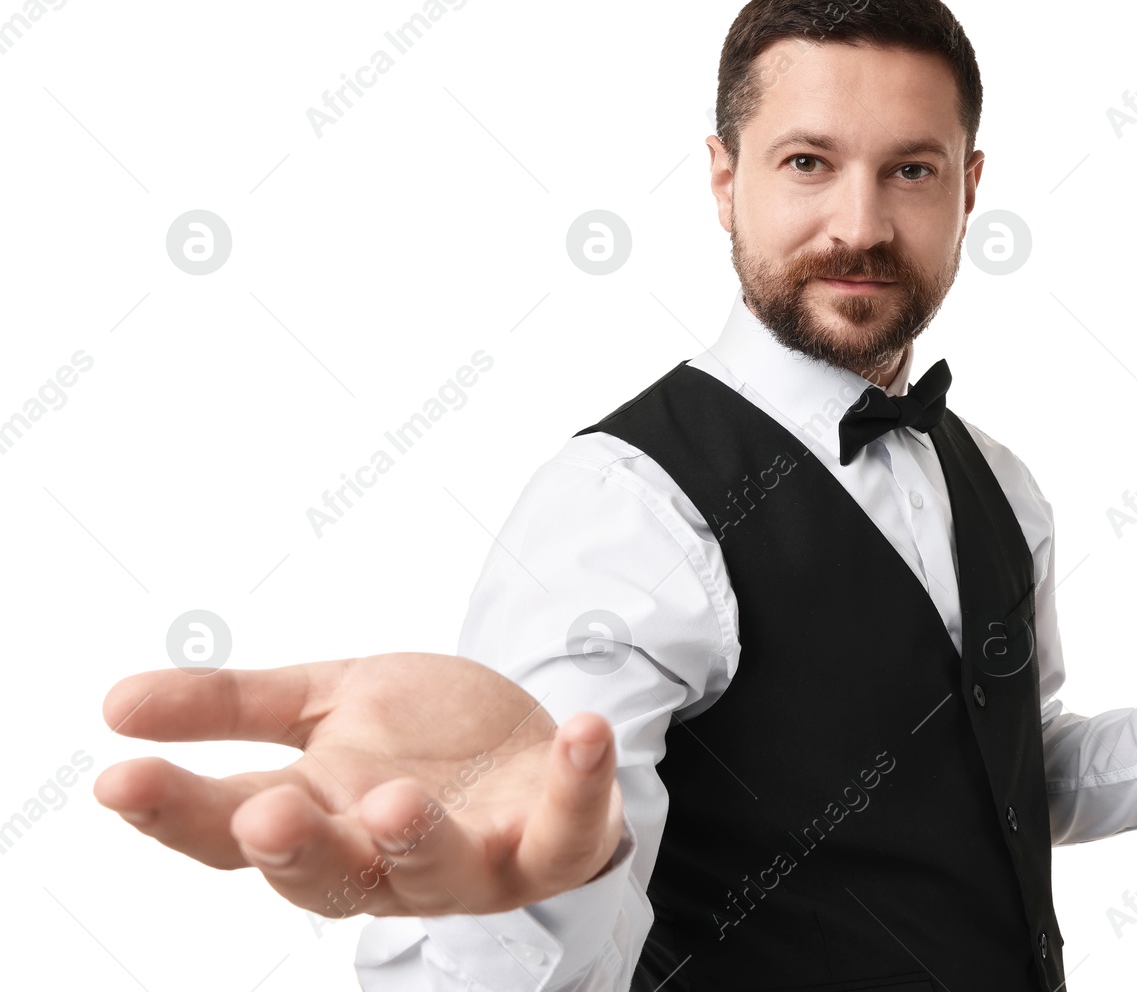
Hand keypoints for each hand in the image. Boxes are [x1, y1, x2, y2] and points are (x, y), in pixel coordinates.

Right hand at [94, 653, 623, 918]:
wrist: (526, 741)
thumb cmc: (421, 735)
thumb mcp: (326, 700)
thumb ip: (234, 704)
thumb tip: (114, 704)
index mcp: (319, 822)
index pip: (231, 834)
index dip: (177, 812)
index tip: (120, 778)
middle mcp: (386, 860)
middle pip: (330, 876)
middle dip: (298, 850)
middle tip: (266, 811)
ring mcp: (473, 861)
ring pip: (439, 874)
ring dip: (418, 839)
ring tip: (398, 800)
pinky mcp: (550, 842)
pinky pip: (568, 829)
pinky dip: (578, 784)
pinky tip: (582, 732)